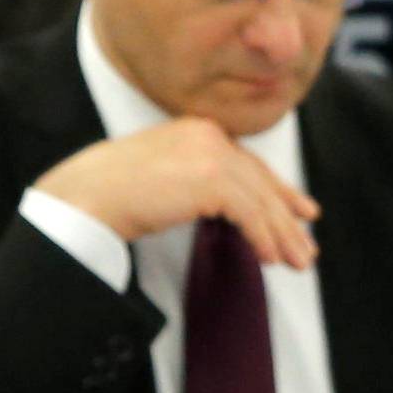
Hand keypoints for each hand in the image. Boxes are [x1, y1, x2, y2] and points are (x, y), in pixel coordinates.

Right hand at [33, 118, 318, 268]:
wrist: (85, 195)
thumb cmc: (112, 193)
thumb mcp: (164, 177)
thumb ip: (197, 181)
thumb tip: (230, 209)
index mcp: (198, 130)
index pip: (249, 163)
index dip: (278, 190)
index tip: (300, 212)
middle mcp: (209, 135)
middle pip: (261, 181)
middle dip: (287, 217)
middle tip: (307, 245)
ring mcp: (211, 153)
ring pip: (261, 199)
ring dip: (282, 235)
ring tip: (297, 262)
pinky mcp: (211, 178)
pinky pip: (250, 213)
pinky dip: (263, 238)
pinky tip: (268, 258)